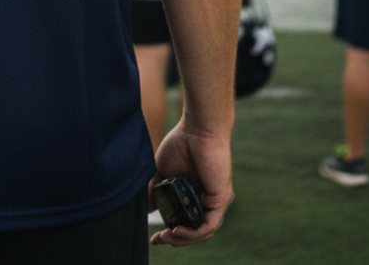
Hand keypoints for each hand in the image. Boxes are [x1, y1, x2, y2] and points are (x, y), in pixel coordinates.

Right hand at [148, 122, 232, 247]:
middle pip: (193, 229)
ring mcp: (214, 200)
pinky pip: (209, 224)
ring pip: (201, 231)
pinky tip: (178, 230)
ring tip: (167, 236)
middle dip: (175, 238)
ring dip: (184, 238)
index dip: (170, 231)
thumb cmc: (181, 143)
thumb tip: (147, 208)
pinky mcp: (220, 199)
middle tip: (158, 239)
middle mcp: (205, 199)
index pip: (184, 220)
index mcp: (193, 192)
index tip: (154, 237)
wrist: (196, 128)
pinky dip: (194, 232)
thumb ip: (156, 191)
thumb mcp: (162, 171)